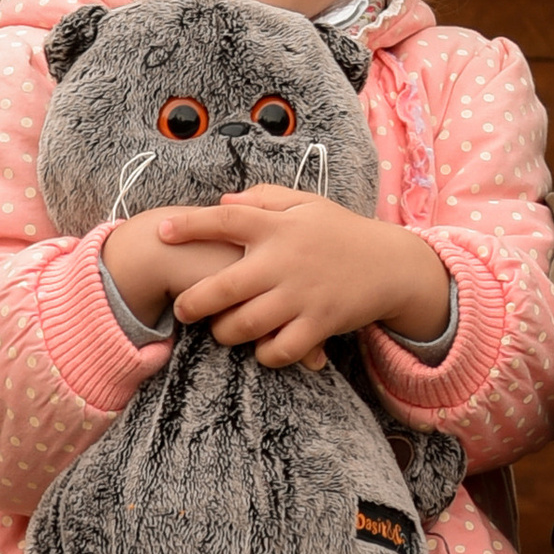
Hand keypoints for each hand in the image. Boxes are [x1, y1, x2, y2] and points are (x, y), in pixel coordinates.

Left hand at [105, 193, 449, 369]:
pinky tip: (261, 348)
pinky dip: (263, 354)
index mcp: (279, 226)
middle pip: (221, 287)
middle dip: (192, 303)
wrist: (392, 264)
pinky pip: (277, 350)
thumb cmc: (341, 232)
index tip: (161, 232)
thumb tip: (222, 202)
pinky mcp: (319, 324)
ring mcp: (301, 295)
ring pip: (242, 326)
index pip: (225, 220)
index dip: (190, 226)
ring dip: (224, 333)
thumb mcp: (307, 204)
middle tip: (182, 309)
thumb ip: (264, 199)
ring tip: (222, 330)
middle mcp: (285, 261)